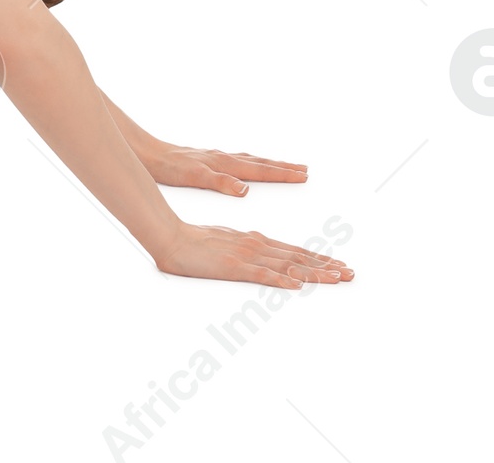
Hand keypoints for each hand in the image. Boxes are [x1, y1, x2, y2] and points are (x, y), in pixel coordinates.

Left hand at [140, 141, 307, 195]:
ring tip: (286, 166)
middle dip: (283, 167)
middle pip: (260, 162)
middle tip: (304, 170)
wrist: (151, 154)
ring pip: (251, 160)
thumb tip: (245, 190)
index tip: (303, 175)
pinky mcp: (211, 161)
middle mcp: (225, 159)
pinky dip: (253, 164)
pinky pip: (240, 161)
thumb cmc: (171, 167)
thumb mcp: (195, 177)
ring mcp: (218, 159)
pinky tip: (251, 168)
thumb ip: (221, 182)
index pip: (260, 169)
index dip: (282, 174)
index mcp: (225, 164)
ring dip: (270, 164)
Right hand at [153, 222, 352, 288]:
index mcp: (255, 241)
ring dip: (314, 272)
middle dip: (326, 266)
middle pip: (297, 258)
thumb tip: (267, 261)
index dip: (318, 259)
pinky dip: (281, 279)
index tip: (339, 266)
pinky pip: (262, 275)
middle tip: (351, 273)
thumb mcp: (227, 245)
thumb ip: (248, 252)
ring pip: (287, 265)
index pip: (293, 252)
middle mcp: (256, 246)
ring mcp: (246, 256)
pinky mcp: (234, 267)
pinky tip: (296, 285)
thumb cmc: (195, 242)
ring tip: (336, 278)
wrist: (171, 237)